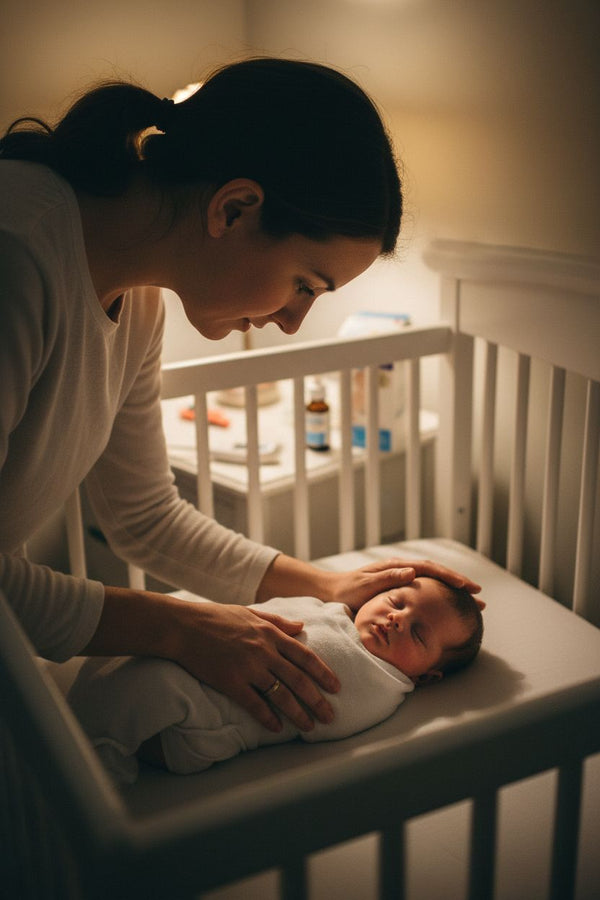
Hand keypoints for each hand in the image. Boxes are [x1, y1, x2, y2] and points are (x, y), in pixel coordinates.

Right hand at [171, 599, 339, 733]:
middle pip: (298, 679)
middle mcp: (264, 651)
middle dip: (318, 699)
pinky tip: (277, 727)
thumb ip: (278, 622)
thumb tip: (301, 626)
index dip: (323, 673)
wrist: (183, 626)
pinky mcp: (230, 682)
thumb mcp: (251, 613)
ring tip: (310, 726)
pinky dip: (268, 717)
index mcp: (270, 634)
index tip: (336, 687)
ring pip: (281, 694)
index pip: (305, 656)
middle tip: (331, 716)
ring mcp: (248, 667)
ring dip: (298, 712)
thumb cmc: (216, 617)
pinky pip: (254, 704)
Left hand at [324, 558, 481, 611]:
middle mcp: (402, 570)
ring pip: (434, 582)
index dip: (449, 577)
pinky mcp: (400, 589)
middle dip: (459, 584)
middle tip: (479, 595)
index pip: (429, 569)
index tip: (466, 586)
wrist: (332, 592)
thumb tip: (412, 572)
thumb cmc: (347, 591)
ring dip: (453, 591)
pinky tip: (449, 606)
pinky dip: (441, 596)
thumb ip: (387, 579)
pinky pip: (426, 591)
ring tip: (473, 601)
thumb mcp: (365, 586)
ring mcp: (402, 578)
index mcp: (396, 567)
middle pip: (437, 574)